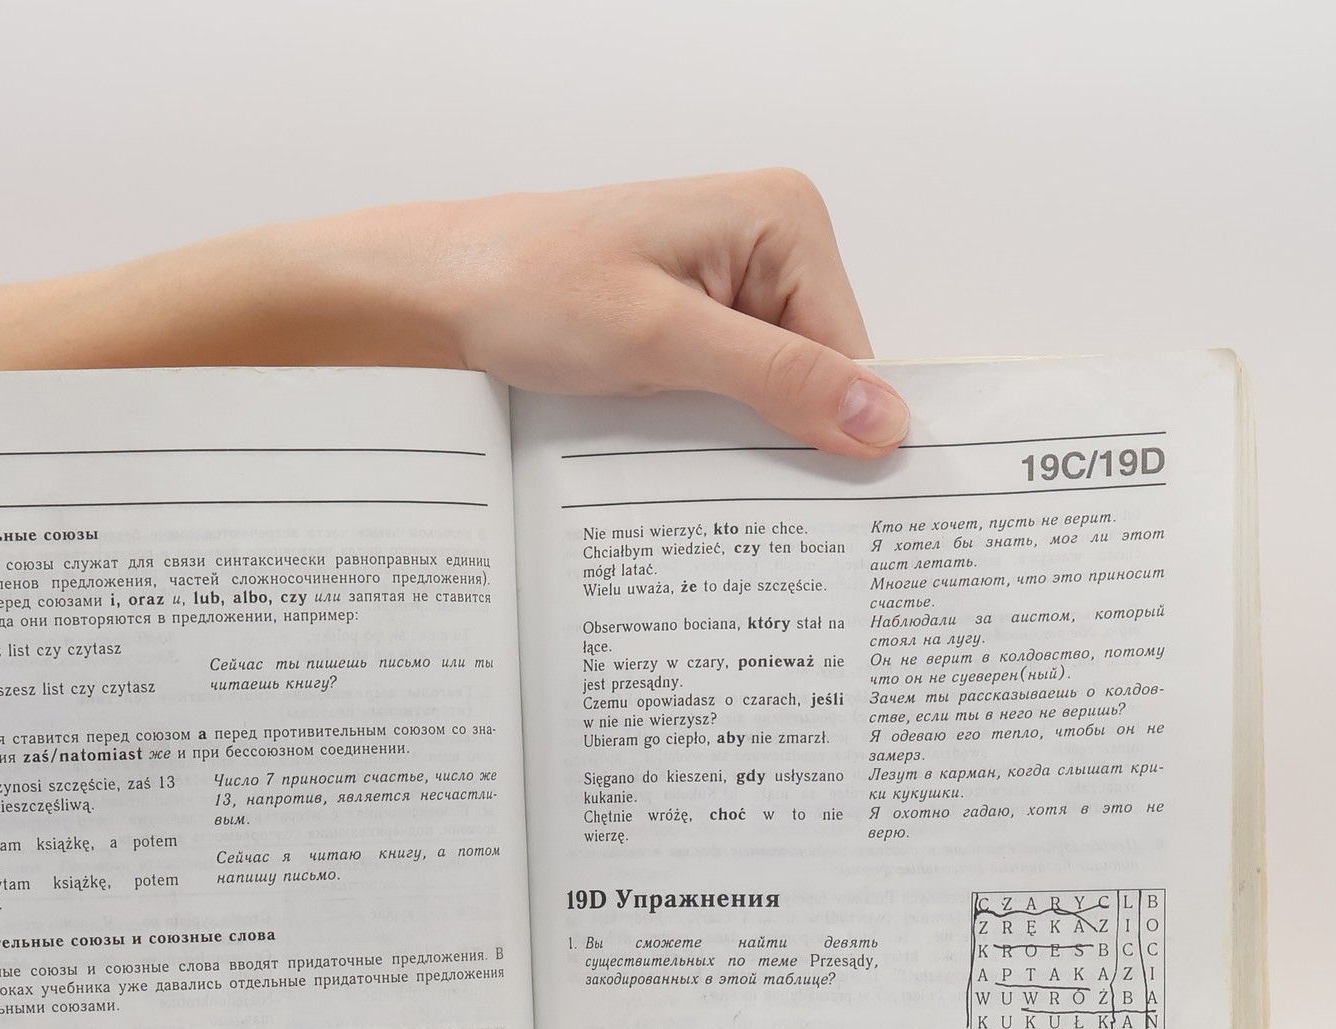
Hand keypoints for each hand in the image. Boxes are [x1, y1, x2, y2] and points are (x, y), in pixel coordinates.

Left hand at [416, 171, 907, 455]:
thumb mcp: (663, 340)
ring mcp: (740, 277)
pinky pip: (741, 384)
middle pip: (824, 371)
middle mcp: (775, 239)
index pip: (854, 353)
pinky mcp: (705, 314)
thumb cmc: (536, 290)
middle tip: (738, 485)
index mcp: (786, 220)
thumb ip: (778, 378)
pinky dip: (717, 422)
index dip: (838, 430)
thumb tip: (883, 420)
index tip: (820, 502)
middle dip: (787, 431)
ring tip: (696, 453)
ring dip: (747, 432)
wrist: (451, 289)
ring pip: (782, 388)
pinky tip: (681, 439)